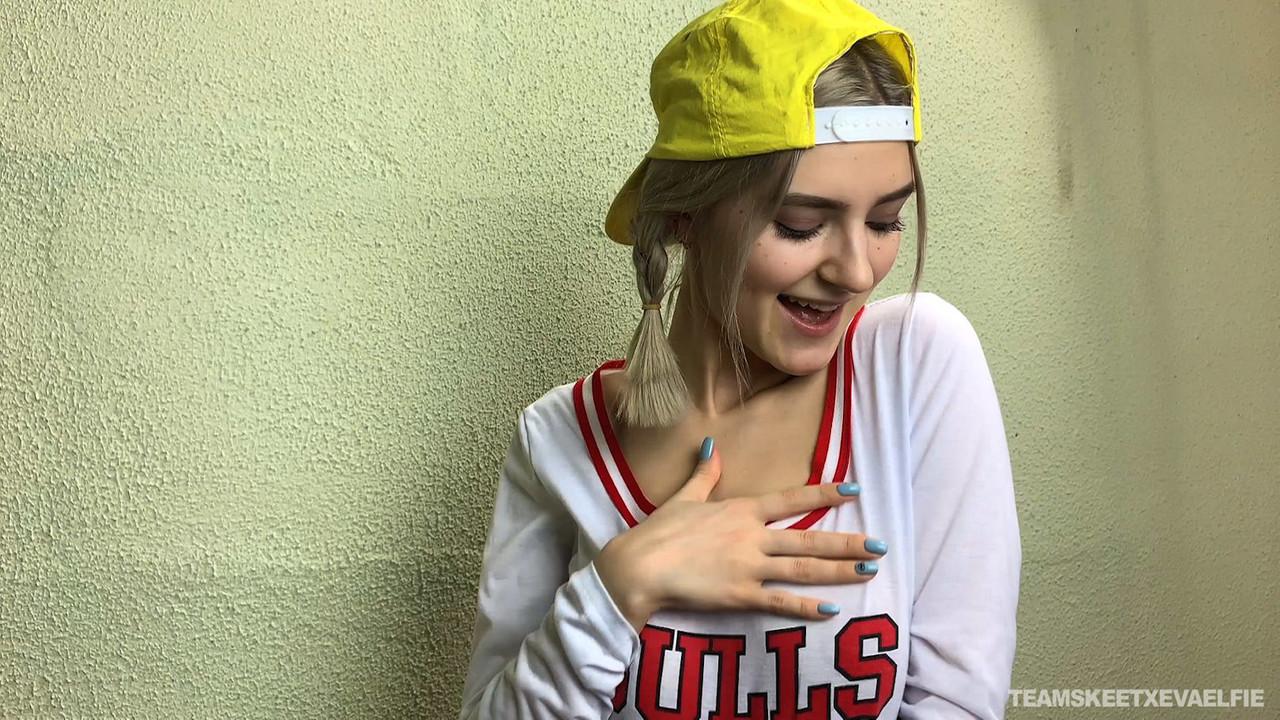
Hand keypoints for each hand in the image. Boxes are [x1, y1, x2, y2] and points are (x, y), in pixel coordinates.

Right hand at [595, 438, 885, 632]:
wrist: (639, 567)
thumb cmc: (658, 531)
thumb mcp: (684, 497)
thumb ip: (705, 473)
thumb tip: (711, 445)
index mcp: (741, 510)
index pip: (791, 499)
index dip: (824, 494)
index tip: (853, 490)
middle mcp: (752, 536)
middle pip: (808, 538)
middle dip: (847, 543)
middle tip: (880, 546)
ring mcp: (749, 567)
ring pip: (803, 569)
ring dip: (838, 570)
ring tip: (867, 571)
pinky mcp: (740, 596)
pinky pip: (780, 602)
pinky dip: (806, 606)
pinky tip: (831, 609)